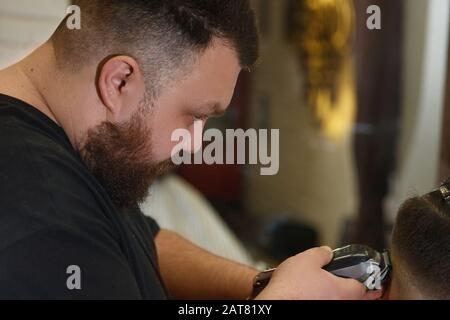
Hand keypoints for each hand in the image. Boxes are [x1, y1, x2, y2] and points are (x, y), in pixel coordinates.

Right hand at [255, 246, 381, 299]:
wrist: (275, 302)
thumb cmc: (291, 286)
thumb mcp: (307, 258)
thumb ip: (322, 253)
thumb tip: (326, 252)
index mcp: (342, 291)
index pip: (363, 288)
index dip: (368, 281)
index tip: (375, 283)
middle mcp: (337, 304)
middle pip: (353, 298)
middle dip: (355, 290)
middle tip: (359, 285)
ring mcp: (327, 308)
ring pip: (338, 301)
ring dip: (337, 294)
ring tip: (330, 284)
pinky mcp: (314, 309)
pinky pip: (325, 302)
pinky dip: (323, 297)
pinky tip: (313, 292)